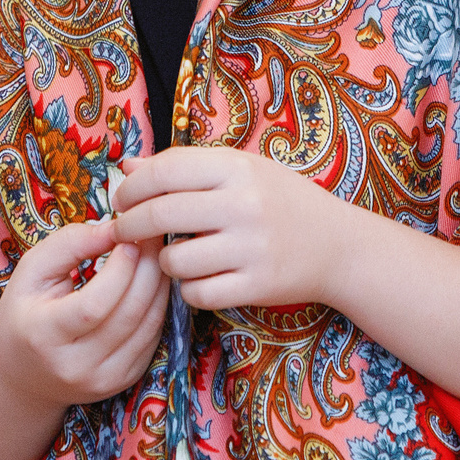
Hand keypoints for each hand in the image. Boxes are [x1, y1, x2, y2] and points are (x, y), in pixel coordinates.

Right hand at [0, 218, 170, 408]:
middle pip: (128, 313)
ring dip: (160, 284)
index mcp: (43, 336)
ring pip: (149, 326)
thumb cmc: (25, 313)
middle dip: (148, 268)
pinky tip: (154, 283)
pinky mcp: (123, 381)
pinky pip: (153, 338)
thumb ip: (68, 244)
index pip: (94, 305)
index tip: (129, 239)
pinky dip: (159, 306)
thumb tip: (114, 228)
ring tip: (157, 255)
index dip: (120, 270)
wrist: (24, 375)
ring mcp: (102, 379)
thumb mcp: (30, 272)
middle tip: (154, 236)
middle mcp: (75, 365)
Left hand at [109, 146, 352, 311]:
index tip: (121, 199)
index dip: (133, 186)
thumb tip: (127, 165)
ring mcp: (251, 247)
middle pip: (161, 214)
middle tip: (122, 232)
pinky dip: (188, 290)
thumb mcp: (241, 170)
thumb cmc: (281, 201)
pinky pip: (197, 293)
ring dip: (161, 262)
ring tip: (173, 257)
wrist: (339, 245)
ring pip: (174, 260)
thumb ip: (186, 166)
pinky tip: (197, 279)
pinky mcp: (257, 286)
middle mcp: (244, 205)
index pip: (165, 170)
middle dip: (129, 226)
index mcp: (238, 168)